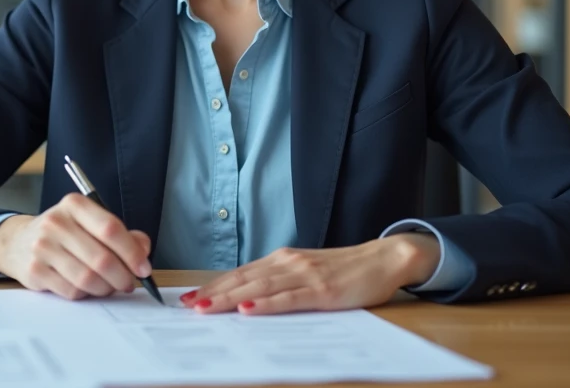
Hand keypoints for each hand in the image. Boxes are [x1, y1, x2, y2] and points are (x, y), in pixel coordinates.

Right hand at [0, 194, 152, 300]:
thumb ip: (120, 234)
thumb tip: (143, 250)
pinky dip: (86, 294)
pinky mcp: (35, 271)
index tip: (144, 268)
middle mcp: (56, 223)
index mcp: (75, 205)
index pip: (110, 229)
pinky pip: (71, 291)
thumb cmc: (63, 233)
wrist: (18, 242)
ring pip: (87, 278)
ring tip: (110, 287)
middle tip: (129, 283)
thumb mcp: (89, 222)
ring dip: (106, 288)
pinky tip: (88, 288)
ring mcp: (43, 247)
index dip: (132, 252)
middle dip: (122, 276)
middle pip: (101, 258)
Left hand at [181, 234, 440, 315]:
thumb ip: (281, 282)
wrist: (382, 259)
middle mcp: (288, 263)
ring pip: (259, 288)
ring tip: (205, 307)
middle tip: (186, 306)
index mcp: (282, 259)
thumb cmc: (345, 270)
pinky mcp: (322, 290)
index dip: (213, 285)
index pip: (240, 273)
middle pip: (243, 279)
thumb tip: (249, 297)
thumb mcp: (307, 272)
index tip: (189, 297)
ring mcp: (304, 275)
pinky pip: (288, 299)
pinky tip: (247, 310)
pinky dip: (265, 305)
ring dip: (229, 298)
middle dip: (212, 293)